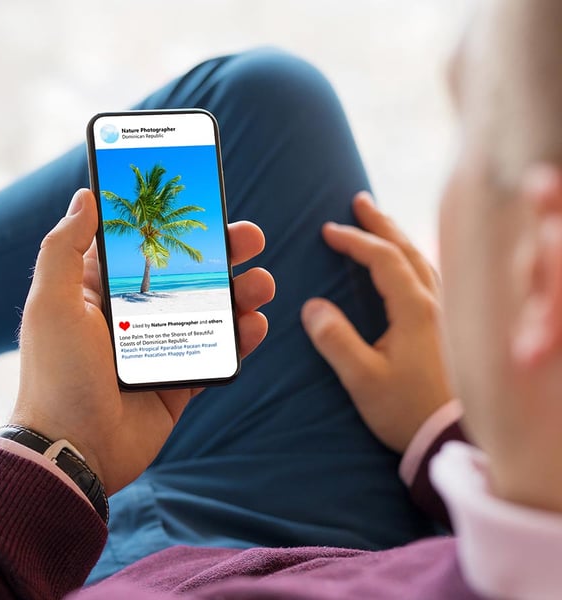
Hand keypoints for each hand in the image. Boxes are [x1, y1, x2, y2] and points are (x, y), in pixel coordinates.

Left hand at [11, 189, 274, 494]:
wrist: (73, 451)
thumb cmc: (56, 375)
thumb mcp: (50, 303)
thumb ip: (65, 247)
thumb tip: (85, 196)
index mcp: (100, 292)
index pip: (141, 245)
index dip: (171, 224)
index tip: (201, 201)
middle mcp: (132, 315)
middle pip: (186, 275)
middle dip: (222, 254)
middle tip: (251, 238)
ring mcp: (159, 349)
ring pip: (210, 311)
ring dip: (241, 293)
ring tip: (262, 284)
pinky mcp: (180, 382)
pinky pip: (217, 353)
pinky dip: (241, 338)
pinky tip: (255, 325)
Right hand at [301, 193, 454, 452]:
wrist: (452, 438)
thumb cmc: (407, 409)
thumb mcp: (363, 379)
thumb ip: (335, 340)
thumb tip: (312, 307)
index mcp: (414, 309)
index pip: (382, 259)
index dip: (354, 240)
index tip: (327, 231)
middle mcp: (436, 303)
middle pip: (408, 250)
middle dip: (381, 224)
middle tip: (359, 201)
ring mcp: (447, 314)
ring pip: (423, 261)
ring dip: (399, 238)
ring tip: (381, 224)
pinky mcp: (450, 328)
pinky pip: (430, 277)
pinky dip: (411, 260)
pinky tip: (407, 265)